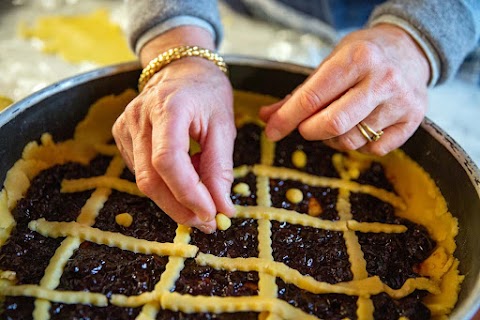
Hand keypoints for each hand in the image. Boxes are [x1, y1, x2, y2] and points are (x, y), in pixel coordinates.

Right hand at [112, 27, 235, 232]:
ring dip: (174, 201)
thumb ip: (220, 168)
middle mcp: (139, 118)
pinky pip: (141, 172)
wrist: (181, 69)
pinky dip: (165, 186)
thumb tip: (221, 209)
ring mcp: (125, 127)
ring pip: (144, 181)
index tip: (211, 215)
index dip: (188, 194)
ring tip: (201, 202)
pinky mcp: (122, 136)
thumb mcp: (223, 126)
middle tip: (208, 222)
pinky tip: (184, 181)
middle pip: (150, 178)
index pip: (168, 160)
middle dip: (180, 208)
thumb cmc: (207, 93)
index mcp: (168, 108)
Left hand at [259, 24, 430, 155]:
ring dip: (333, 139)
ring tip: (337, 121)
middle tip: (306, 127)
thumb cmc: (362, 57)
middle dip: (309, 131)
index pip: (312, 98)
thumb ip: (299, 93)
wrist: (410, 49)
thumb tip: (267, 117)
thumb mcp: (330, 64)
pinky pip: (373, 149)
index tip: (272, 131)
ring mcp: (401, 102)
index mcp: (357, 58)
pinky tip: (361, 125)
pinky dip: (360, 144)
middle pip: (333, 125)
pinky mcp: (413, 121)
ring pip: (351, 141)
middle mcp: (382, 79)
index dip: (287, 119)